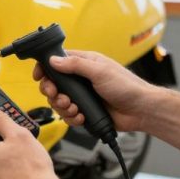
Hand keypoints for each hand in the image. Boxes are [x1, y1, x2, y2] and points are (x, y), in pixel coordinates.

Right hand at [34, 50, 161, 132]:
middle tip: (57, 96)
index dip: (45, 68)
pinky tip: (81, 117)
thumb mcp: (100, 71)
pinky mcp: (86, 111)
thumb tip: (54, 60)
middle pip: (54, 84)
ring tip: (73, 108)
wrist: (141, 110)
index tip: (39, 76)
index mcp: (85, 63)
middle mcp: (81, 79)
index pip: (57, 61)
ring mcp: (83, 96)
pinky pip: (69, 116)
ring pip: (59, 102)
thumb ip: (75, 65)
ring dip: (62, 107)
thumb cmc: (127, 86)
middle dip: (52, 92)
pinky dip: (71, 118)